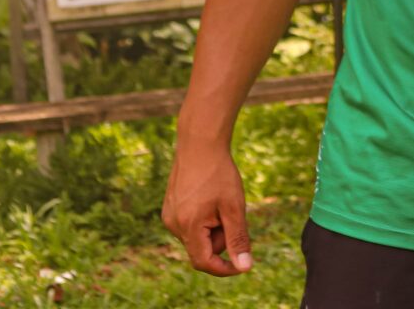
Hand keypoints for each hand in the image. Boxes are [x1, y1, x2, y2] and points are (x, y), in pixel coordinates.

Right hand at [162, 141, 253, 276]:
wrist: (200, 144)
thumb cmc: (219, 174)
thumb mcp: (234, 207)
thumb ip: (238, 239)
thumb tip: (244, 268)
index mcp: (187, 226)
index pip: (203, 262)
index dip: (224, 268)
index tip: (241, 264)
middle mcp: (173, 225)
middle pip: (202, 248)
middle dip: (220, 237)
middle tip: (231, 212)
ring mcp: (169, 216)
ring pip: (197, 237)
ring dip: (212, 227)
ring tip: (219, 201)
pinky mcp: (169, 209)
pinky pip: (190, 225)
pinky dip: (204, 219)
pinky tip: (208, 197)